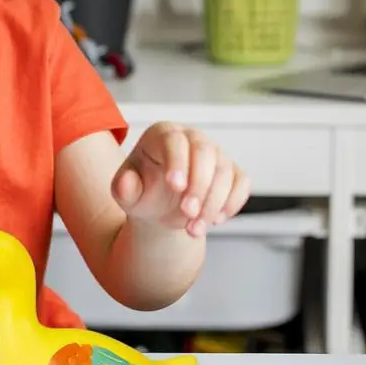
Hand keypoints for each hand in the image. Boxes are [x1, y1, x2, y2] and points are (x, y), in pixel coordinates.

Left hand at [111, 122, 250, 237]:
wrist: (159, 208)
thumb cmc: (141, 193)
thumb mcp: (126, 194)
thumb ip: (123, 188)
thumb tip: (126, 182)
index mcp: (162, 134)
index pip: (174, 141)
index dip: (178, 162)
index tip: (175, 186)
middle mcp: (192, 138)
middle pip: (205, 152)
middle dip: (199, 185)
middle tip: (188, 213)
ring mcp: (215, 154)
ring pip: (225, 171)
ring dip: (213, 203)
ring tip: (193, 229)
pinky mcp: (232, 172)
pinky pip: (241, 183)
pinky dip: (232, 203)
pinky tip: (215, 221)